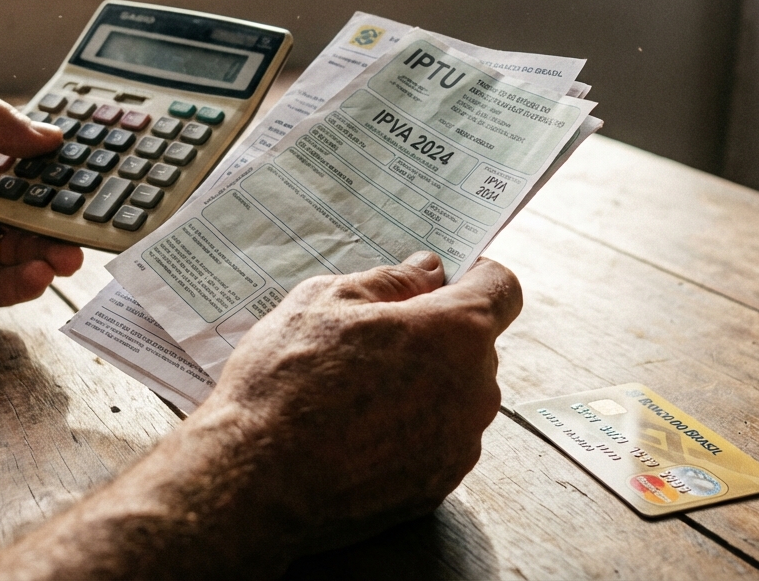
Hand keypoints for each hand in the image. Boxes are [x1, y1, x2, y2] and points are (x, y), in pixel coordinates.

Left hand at [0, 99, 82, 327]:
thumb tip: (49, 135)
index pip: (26, 162)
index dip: (60, 163)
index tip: (99, 161)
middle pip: (36, 210)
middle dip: (68, 213)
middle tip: (98, 215)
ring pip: (27, 250)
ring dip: (54, 250)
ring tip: (71, 252)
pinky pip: (4, 287)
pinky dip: (26, 281)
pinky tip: (39, 272)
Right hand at [205, 251, 522, 556]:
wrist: (256, 480)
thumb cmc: (288, 380)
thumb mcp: (326, 301)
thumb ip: (391, 281)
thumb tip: (427, 271)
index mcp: (458, 332)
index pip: (502, 288)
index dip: (474, 277)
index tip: (443, 282)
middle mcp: (476, 389)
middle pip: (473, 346)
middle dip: (434, 336)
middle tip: (370, 340)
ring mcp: (460, 445)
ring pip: (453, 397)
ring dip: (421, 387)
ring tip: (352, 394)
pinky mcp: (438, 487)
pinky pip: (434, 443)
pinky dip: (406, 434)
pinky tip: (353, 435)